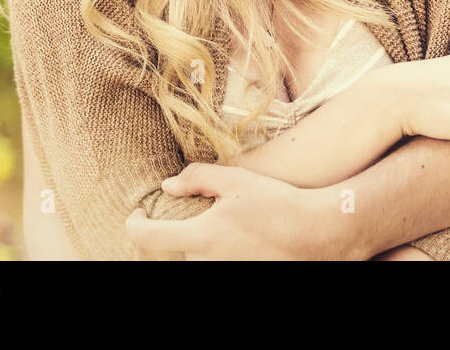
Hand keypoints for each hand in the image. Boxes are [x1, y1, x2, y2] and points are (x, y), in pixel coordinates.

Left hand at [125, 163, 351, 259]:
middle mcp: (205, 262)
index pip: (146, 237)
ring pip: (196, 255)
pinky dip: (219, 248)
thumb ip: (196, 178)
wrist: (315, 233)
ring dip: (201, 238)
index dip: (134, 223)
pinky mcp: (239, 272)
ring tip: (227, 219)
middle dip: (180, 226)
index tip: (138, 213)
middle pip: (175, 246)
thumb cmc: (277, 204)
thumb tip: (169, 185)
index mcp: (200, 237)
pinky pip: (216, 261)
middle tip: (200, 205)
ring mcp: (222, 272)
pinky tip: (241, 234)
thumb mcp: (236, 180)